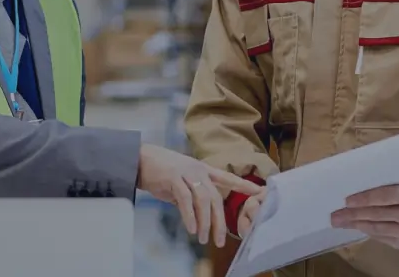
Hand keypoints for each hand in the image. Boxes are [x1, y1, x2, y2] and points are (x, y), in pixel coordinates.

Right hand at [137, 144, 261, 247]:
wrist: (139, 159)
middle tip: (220, 240)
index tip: (259, 191)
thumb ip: (191, 195)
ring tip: (204, 238)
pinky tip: (192, 229)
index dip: (243, 184)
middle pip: (216, 197)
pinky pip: (186, 200)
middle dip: (220, 221)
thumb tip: (198, 214)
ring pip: (203, 200)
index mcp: (202, 170)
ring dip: (205, 222)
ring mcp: (186, 173)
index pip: (227, 177)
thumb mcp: (181, 181)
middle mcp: (198, 171)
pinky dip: (190, 216)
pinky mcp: (173, 178)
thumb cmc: (160, 171)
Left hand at [331, 174, 398, 249]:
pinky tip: (356, 226)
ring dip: (356, 224)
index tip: (346, 201)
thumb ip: (382, 181)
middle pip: (377, 214)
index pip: (383, 196)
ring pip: (377, 228)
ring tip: (340, 222)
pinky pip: (381, 238)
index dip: (363, 199)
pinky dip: (367, 231)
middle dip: (353, 215)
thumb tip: (351, 184)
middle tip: (334, 215)